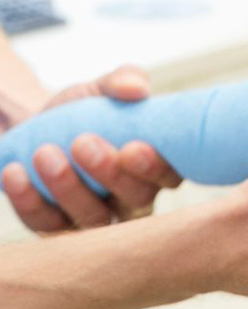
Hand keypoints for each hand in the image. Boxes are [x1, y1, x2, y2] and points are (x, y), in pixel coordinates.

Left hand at [1, 65, 181, 232]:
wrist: (42, 127)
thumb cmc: (87, 109)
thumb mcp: (104, 88)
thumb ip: (124, 80)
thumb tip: (136, 88)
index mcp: (157, 163)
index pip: (170, 174)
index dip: (155, 167)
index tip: (131, 146)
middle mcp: (134, 197)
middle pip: (136, 200)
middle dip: (109, 173)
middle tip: (81, 142)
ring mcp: (97, 217)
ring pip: (92, 219)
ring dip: (66, 187)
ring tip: (43, 152)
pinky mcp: (58, 229)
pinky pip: (47, 226)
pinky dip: (28, 201)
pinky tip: (15, 172)